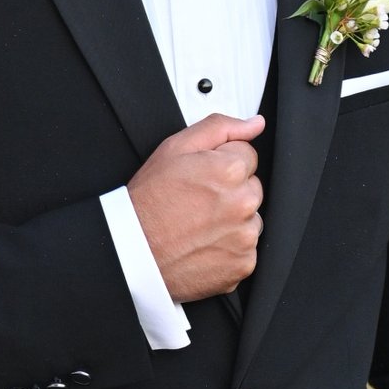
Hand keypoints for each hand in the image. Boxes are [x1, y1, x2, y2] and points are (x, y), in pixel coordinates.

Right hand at [126, 114, 264, 301]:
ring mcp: (245, 236)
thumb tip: (254, 124)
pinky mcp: (243, 264)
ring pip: (251, 220)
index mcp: (230, 170)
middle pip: (252, 188)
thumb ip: (220, 128)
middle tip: (197, 203)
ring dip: (232, 222)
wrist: (133, 252)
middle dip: (230, 192)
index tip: (201, 180)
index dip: (221, 165)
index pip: (247, 156)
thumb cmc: (148, 202)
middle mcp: (243, 203)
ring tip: (199, 226)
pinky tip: (204, 245)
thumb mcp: (174, 149)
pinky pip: (247, 250)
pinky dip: (230, 249)